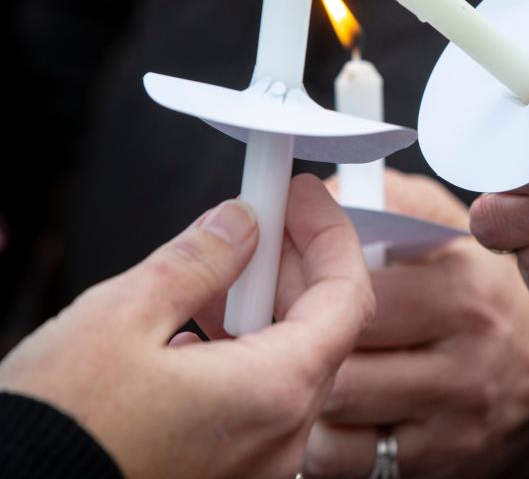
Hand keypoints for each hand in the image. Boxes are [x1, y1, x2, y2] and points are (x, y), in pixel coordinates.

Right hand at [0, 174, 373, 477]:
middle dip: (290, 265)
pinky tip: (197, 329)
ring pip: (290, 364)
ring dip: (262, 307)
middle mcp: (280, 439)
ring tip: (212, 273)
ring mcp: (258, 465)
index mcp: (272, 393)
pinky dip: (242, 353)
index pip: (347, 296)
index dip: (329, 234)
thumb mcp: (120, 318)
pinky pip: (259, 402)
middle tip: (256, 220)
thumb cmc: (58, 434)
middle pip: (322, 328)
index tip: (302, 199)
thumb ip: (197, 261)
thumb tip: (237, 224)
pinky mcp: (229, 475)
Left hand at [300, 170, 528, 477]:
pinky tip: (323, 406)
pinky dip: (320, 435)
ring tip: (290, 359)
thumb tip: (321, 193)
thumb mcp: (452, 229)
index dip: (299, 276)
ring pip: (336, 410)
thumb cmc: (482, 292)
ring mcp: (451, 420)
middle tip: (267, 318)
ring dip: (300, 386)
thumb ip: (391, 199)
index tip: (276, 264)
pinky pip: (347, 458)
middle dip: (288, 335)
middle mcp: (465, 359)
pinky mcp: (434, 463)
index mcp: (464, 291)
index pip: (354, 289)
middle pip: (339, 355)